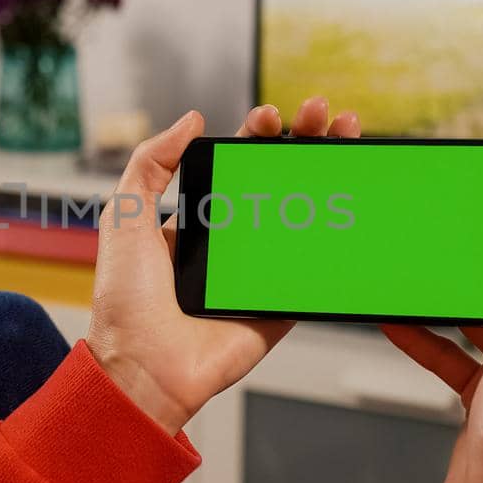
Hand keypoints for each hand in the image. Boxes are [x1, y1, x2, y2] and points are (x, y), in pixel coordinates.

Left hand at [86, 97, 360, 433]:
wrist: (145, 367)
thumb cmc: (126, 300)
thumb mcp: (125, 217)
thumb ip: (151, 164)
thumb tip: (191, 119)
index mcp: (199, 219)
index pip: (238, 166)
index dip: (261, 136)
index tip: (273, 115)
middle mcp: (233, 242)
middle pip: (282, 182)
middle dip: (306, 142)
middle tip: (325, 114)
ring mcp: (260, 273)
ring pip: (307, 217)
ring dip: (332, 177)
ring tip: (348, 139)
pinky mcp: (281, 306)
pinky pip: (316, 270)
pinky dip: (340, 240)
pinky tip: (358, 203)